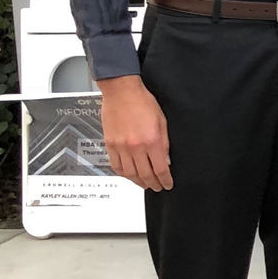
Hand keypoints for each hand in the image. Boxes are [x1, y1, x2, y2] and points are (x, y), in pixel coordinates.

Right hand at [98, 76, 171, 190]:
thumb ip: (164, 144)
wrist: (122, 91)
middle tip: (157, 187)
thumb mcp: (162, 122)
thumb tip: (166, 161)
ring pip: (130, 174)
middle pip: (145, 175)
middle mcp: (135, 147)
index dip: (165, 180)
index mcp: (152, 141)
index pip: (160, 169)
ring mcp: (121, 147)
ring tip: (145, 184)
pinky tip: (129, 175)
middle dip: (153, 184)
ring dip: (138, 182)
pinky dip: (124, 174)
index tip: (167, 184)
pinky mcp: (110, 145)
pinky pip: (116, 166)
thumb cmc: (142, 102)